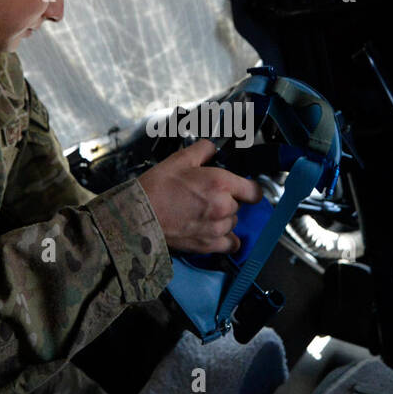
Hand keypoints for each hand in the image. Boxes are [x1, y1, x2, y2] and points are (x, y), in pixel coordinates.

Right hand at [137, 139, 263, 253]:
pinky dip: (225, 239)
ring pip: (232, 223)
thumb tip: (213, 148)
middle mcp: (223, 207)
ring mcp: (217, 228)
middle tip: (207, 198)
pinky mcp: (208, 245)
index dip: (248, 189)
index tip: (241, 189)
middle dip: (227, 201)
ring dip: (224, 219)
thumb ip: (203, 150)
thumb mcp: (179, 160)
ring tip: (204, 214)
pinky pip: (230, 244)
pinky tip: (213, 232)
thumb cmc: (156, 187)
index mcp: (220, 183)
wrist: (138, 216)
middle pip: (239, 206)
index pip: (254, 191)